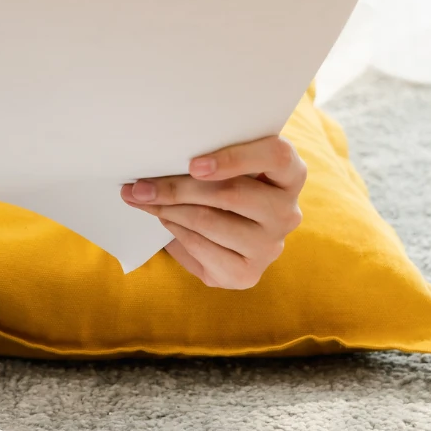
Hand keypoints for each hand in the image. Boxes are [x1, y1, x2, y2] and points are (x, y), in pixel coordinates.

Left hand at [120, 134, 306, 288]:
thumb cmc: (225, 186)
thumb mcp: (227, 165)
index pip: (276, 156)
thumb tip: (156, 161)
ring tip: (143, 200)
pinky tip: (164, 221)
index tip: (194, 164)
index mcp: (290, 174)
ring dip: (169, 210)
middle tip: (140, 186)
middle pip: (231, 193)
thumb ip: (210, 157)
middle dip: (178, 188)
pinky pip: (201, 248)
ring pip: (210, 221)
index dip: (236, 158)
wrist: (230, 235)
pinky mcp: (248, 274)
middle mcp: (288, 212)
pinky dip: (175, 232)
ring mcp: (270, 247)